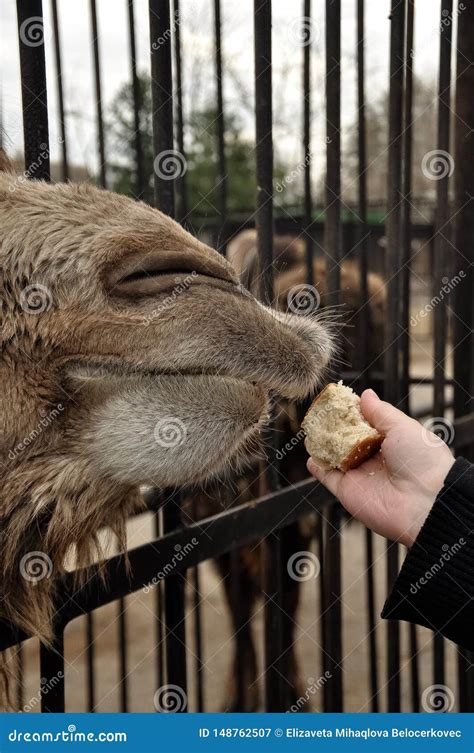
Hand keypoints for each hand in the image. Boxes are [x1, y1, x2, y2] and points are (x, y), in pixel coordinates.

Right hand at [306, 389, 454, 546]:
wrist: (425, 502)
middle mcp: (374, 459)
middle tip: (320, 413)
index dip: (352, 413)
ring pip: (334, 457)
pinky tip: (311, 455)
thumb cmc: (422, 460)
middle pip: (347, 440)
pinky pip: (328, 477)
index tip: (339, 401)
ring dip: (322, 445)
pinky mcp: (347, 491)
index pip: (365, 425)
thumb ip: (380, 411)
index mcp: (390, 443)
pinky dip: (318, 467)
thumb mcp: (403, 427)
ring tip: (311, 429)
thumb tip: (366, 394)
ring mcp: (360, 475)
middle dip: (333, 427)